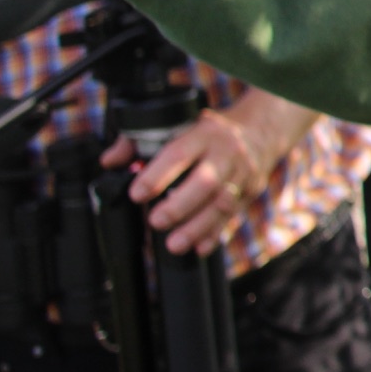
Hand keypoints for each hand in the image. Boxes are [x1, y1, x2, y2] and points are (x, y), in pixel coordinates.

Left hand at [99, 90, 320, 254]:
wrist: (260, 130)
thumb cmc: (210, 131)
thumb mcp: (176, 124)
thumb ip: (138, 141)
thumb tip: (110, 162)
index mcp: (203, 134)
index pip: (179, 154)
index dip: (157, 175)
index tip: (137, 194)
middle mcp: (226, 153)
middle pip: (205, 182)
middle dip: (179, 206)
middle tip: (155, 221)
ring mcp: (242, 173)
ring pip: (222, 203)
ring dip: (197, 227)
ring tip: (173, 244)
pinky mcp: (250, 191)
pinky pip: (234, 215)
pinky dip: (216, 233)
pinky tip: (199, 247)